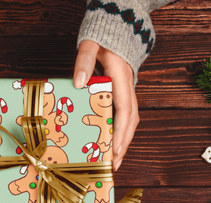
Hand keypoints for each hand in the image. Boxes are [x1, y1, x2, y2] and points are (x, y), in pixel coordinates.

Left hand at [73, 40, 138, 170]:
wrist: (116, 30)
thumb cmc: (103, 39)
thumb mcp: (91, 46)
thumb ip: (84, 61)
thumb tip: (79, 83)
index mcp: (122, 79)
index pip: (124, 110)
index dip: (121, 132)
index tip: (116, 149)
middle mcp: (128, 89)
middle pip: (130, 121)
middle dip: (124, 144)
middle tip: (114, 165)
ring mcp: (128, 93)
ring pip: (129, 121)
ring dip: (124, 142)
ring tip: (114, 161)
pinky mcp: (123, 94)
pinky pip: (124, 117)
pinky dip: (121, 133)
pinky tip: (112, 145)